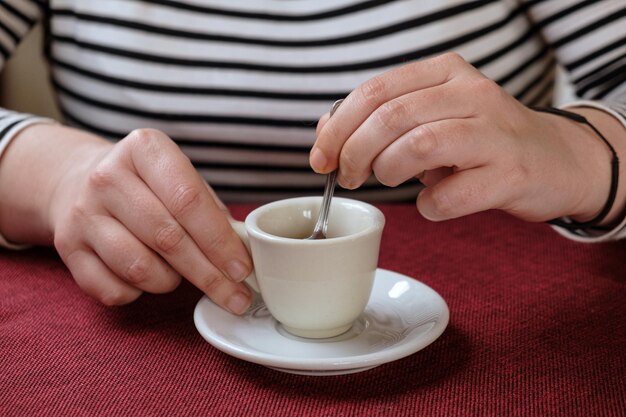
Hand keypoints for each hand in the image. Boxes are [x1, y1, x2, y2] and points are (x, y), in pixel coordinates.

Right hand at [48, 128, 252, 311]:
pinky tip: (147, 278)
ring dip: (172, 282)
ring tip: (182, 276)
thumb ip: (211, 210)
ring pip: (140, 269)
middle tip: (236, 296)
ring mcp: (82, 213)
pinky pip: (114, 290)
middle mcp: (107, 177)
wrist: (76, 180)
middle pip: (168, 238)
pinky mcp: (67, 247)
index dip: (220, 241)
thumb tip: (240, 251)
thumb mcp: (180, 177)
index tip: (242, 268)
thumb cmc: (146, 184)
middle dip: (209, 275)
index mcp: (144, 149)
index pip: (189, 201)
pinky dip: (139, 293)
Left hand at [311, 52, 615, 222]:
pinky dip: (429, 206)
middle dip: (354, 153)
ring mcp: (496, 132)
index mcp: (445, 72)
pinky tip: (433, 203)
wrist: (554, 159)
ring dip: (389, 171)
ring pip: (419, 145)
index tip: (320, 158)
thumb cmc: (478, 142)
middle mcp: (472, 93)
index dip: (337, 127)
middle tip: (349, 177)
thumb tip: (325, 132)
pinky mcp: (512, 173)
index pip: (374, 91)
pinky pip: (450, 195)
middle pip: (390, 117)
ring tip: (390, 181)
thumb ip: (380, 119)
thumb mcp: (429, 117)